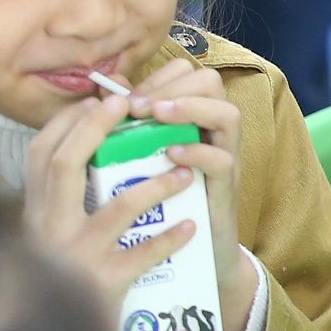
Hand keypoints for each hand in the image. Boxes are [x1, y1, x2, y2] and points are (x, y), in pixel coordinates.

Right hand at [24, 91, 199, 305]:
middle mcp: (48, 231)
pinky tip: (190, 226)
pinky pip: (143, 255)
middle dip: (98, 130)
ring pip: (116, 209)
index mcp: (34, 214)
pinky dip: (168, 239)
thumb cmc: (65, 277)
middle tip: (134, 108)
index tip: (99, 100)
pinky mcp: (105, 285)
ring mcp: (76, 258)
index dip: (67, 122)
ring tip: (184, 174)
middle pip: (66, 166)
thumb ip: (64, 198)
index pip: (41, 154)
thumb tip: (88, 141)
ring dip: (155, 185)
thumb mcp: (50, 235)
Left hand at [127, 58, 251, 330]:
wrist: (190, 259)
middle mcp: (211, 134)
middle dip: (171, 86)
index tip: (122, 96)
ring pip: (227, 114)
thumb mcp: (140, 163)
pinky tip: (171, 155)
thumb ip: (126, 127)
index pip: (185, 72)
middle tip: (139, 106)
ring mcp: (223, 160)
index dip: (155, 75)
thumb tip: (102, 90)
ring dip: (190, 108)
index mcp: (188, 121)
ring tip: (158, 116)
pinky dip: (197, 152)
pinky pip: (222, 160)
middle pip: (210, 81)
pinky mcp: (226, 190)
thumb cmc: (158, 207)